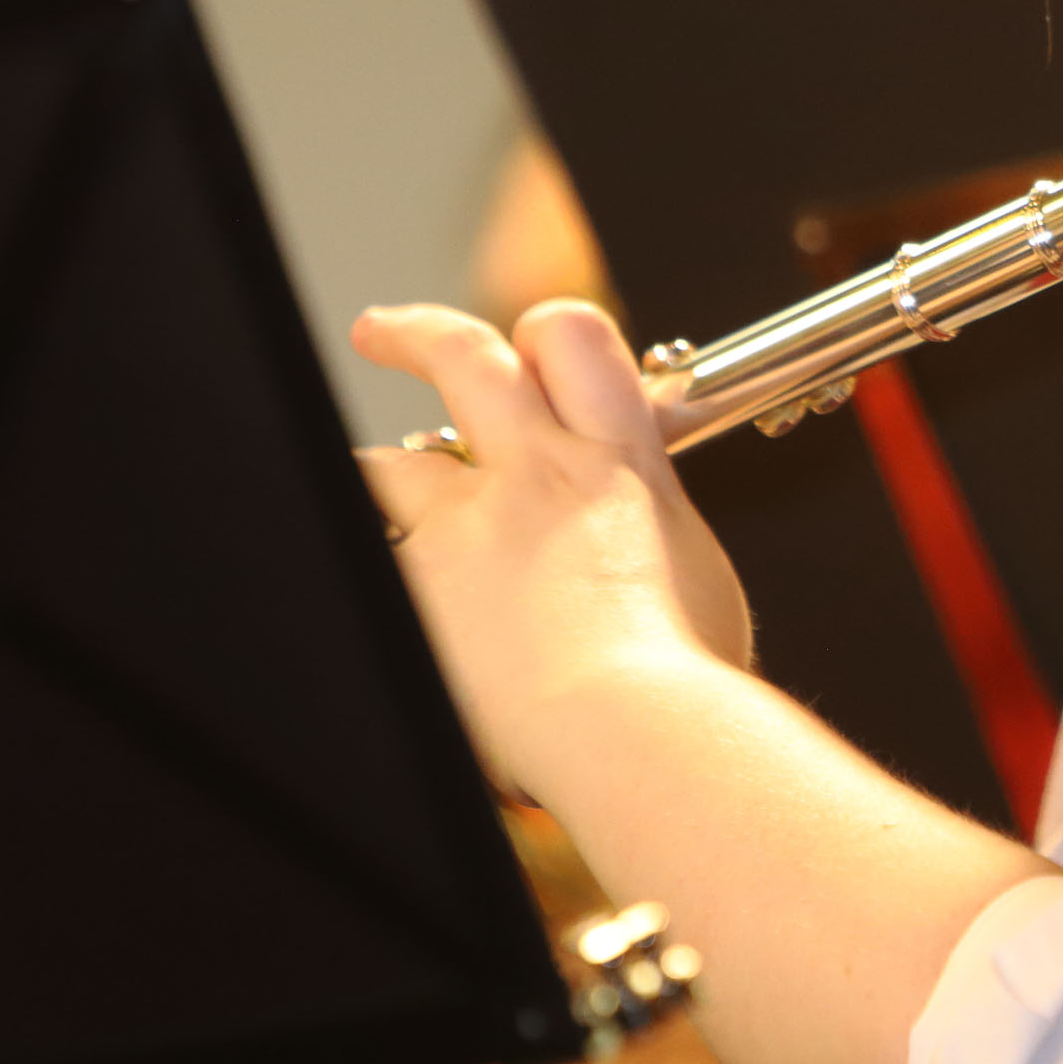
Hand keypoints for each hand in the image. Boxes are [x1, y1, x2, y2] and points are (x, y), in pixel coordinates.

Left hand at [353, 299, 753, 804]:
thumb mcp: (695, 566)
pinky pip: (381, 564)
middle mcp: (533, 476)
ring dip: (378, 472)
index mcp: (613, 463)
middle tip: (379, 331)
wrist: (629, 733)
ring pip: (389, 466)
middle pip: (461, 356)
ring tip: (367, 483)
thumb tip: (639, 518)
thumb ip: (651, 518)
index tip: (519, 339)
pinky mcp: (419, 589)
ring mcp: (464, 531)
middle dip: (412, 332)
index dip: (542, 329)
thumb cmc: (684, 676)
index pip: (573, 338)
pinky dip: (392, 577)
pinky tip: (406, 607)